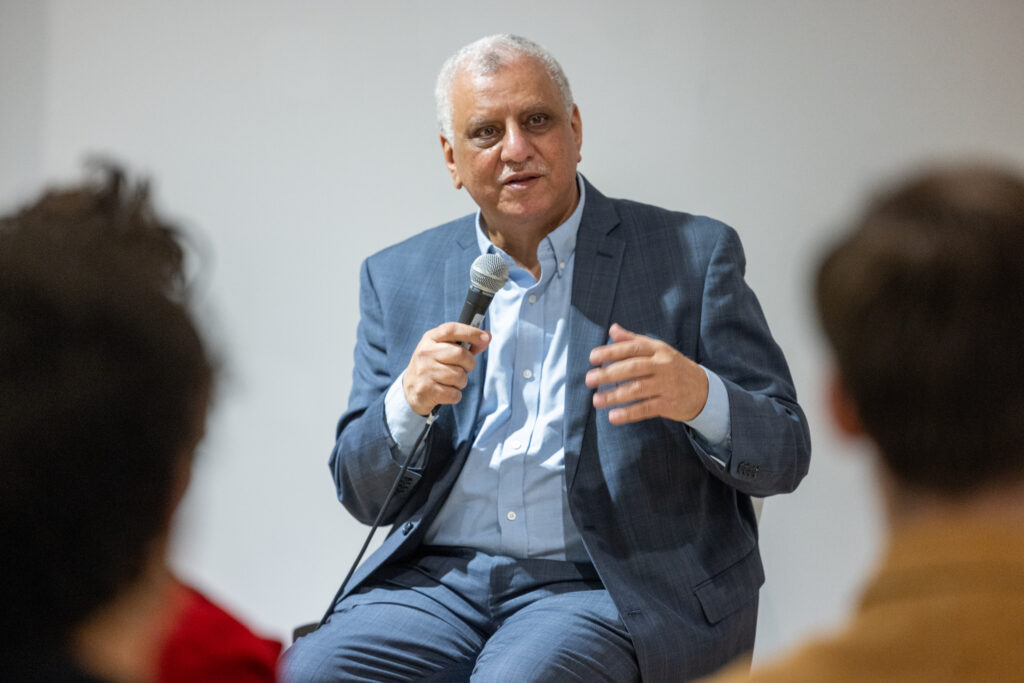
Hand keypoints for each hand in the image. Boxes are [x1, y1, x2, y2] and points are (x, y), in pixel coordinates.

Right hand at [403, 323, 490, 415]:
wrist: (410, 389)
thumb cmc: (433, 366)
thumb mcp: (444, 350)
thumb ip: (466, 344)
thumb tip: (487, 337)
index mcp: (430, 339)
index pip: (451, 329)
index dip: (471, 332)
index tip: (485, 337)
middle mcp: (425, 353)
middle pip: (460, 354)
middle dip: (469, 364)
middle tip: (464, 368)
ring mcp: (424, 371)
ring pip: (459, 376)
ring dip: (461, 381)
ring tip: (451, 381)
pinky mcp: (425, 390)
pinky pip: (454, 394)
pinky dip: (455, 395)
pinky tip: (445, 392)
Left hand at [585, 323, 707, 424]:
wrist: (704, 390)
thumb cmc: (673, 367)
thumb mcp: (657, 350)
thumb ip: (633, 340)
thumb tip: (612, 329)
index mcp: (658, 350)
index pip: (633, 348)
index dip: (612, 352)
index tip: (593, 357)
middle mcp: (663, 366)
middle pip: (634, 368)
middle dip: (609, 374)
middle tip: (589, 379)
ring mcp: (667, 385)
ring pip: (638, 389)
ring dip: (615, 396)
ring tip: (596, 400)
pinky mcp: (669, 404)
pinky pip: (646, 409)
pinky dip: (629, 413)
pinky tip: (613, 416)